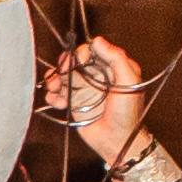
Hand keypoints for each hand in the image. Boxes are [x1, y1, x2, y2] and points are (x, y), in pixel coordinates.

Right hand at [41, 36, 150, 167]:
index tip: (76, 62)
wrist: (116, 140)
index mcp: (110, 67)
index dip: (79, 54)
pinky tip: (57, 102)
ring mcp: (82, 89)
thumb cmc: (128, 113)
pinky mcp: (72, 103)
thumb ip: (116, 58)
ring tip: (55, 89)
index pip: (89, 51)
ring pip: (61, 76)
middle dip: (63, 66)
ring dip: (54, 80)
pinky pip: (56, 94)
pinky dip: (52, 96)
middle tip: (61, 75)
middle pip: (72, 62)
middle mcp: (94, 76)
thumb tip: (98, 40)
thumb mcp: (129, 80)